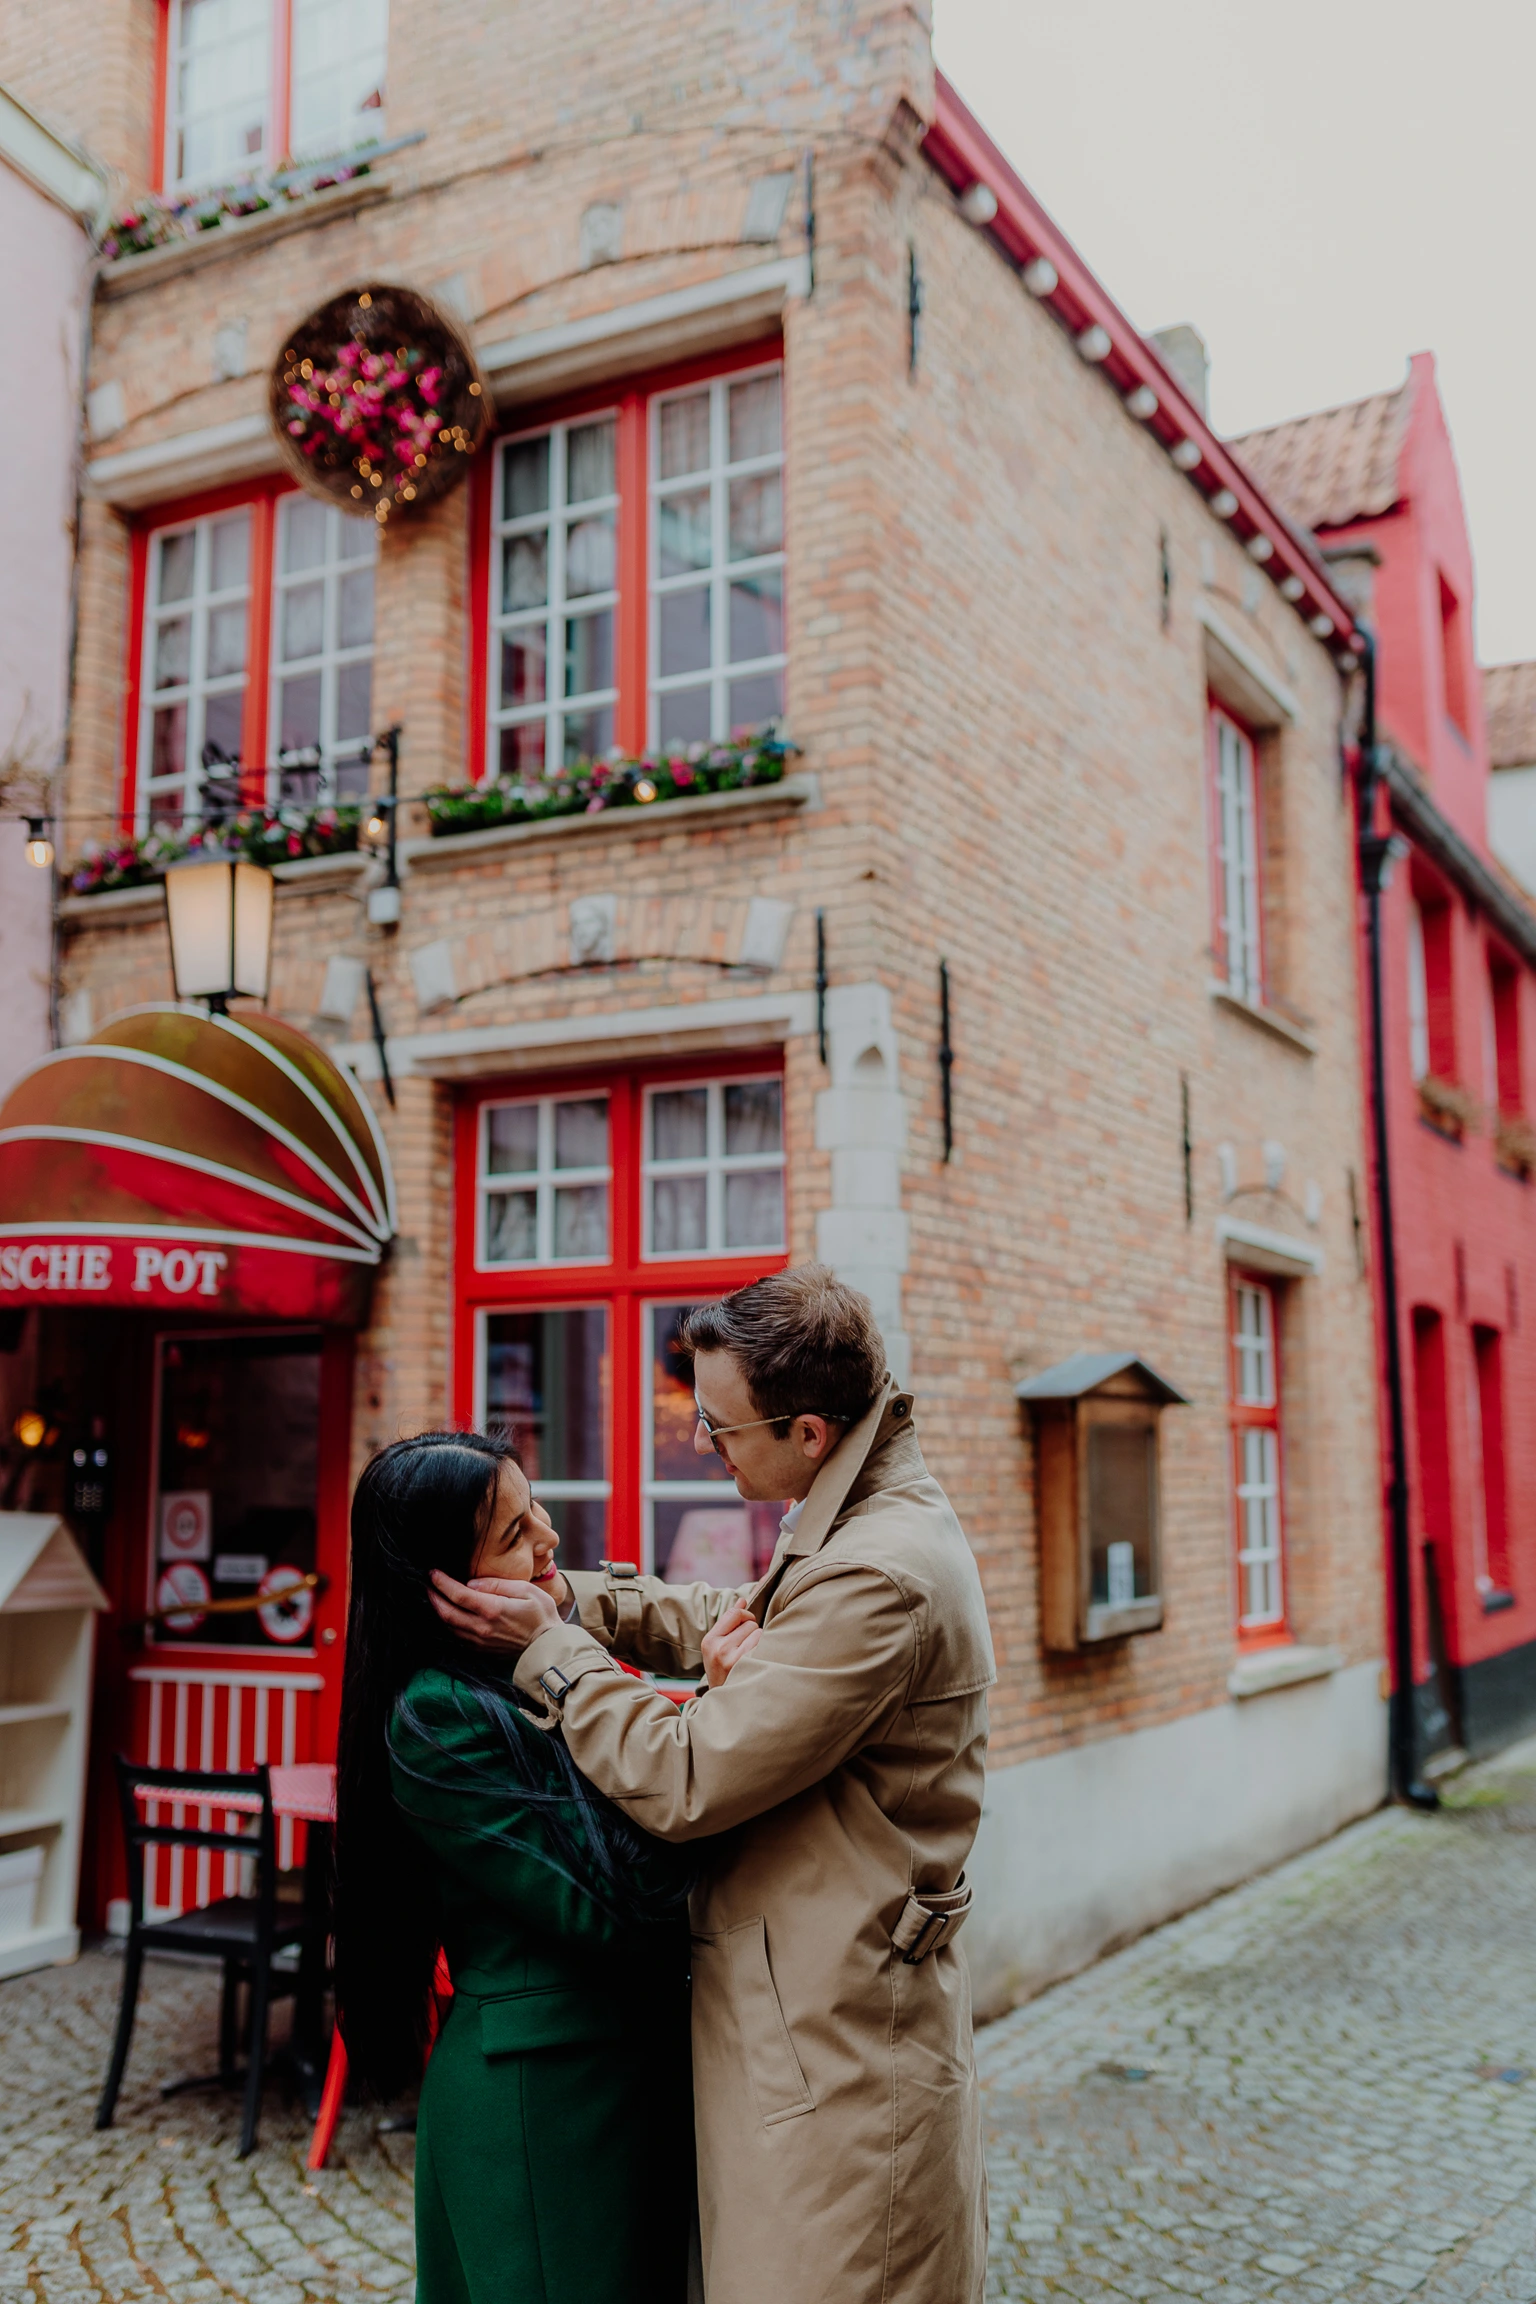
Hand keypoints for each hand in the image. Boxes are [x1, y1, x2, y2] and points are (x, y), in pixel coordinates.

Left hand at [430, 1571, 561, 1653]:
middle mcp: (482, 1627)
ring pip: (449, 1626)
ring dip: (438, 1611)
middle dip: (433, 1597)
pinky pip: (457, 1636)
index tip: (433, 1573)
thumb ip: (498, 1584)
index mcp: (492, 1609)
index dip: (442, 1583)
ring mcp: (480, 1641)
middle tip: (426, 1584)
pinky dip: (448, 1624)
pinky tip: (447, 1614)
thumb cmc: (541, 1616)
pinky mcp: (481, 1649)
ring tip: (433, 1597)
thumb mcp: (526, 1590)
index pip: (458, 1594)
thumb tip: (472, 1583)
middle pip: (446, 1612)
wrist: (547, 1648)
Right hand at [701, 1599, 762, 1689]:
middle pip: (749, 1622)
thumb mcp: (719, 1648)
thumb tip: (743, 1600)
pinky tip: (759, 1661)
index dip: (745, 1616)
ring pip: (758, 1632)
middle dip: (752, 1631)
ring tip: (753, 1657)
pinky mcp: (747, 1666)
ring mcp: (733, 1658)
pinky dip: (766, 1649)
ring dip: (760, 1641)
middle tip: (747, 1649)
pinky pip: (764, 1643)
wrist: (727, 1706)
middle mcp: (718, 1649)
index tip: (746, 1625)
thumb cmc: (726, 1673)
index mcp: (709, 1641)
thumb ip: (730, 1623)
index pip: (733, 1613)